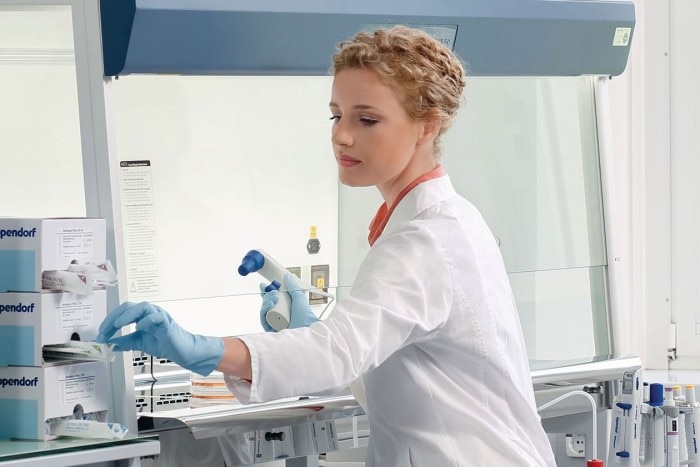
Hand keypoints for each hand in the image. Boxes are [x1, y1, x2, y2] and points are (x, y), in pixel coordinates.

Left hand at [95, 301, 223, 375]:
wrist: (181, 350)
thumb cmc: (163, 343)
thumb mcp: (138, 343)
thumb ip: (124, 342)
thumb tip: (109, 344)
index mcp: (141, 315)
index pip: (121, 313)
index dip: (108, 322)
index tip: (100, 335)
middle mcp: (149, 312)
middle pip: (128, 306)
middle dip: (113, 318)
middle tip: (103, 331)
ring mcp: (158, 315)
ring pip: (141, 307)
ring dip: (127, 316)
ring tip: (117, 325)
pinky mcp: (167, 322)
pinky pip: (156, 317)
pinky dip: (146, 321)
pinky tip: (138, 328)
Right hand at [259, 273, 318, 331]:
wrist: (306, 327)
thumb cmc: (305, 314)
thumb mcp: (299, 297)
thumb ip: (293, 286)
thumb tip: (287, 276)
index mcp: (283, 310)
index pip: (271, 300)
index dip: (267, 293)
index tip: (264, 286)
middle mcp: (278, 317)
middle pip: (266, 305)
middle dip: (267, 295)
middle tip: (273, 291)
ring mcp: (274, 324)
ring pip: (264, 311)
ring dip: (266, 301)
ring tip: (274, 297)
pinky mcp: (270, 330)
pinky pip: (263, 319)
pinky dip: (264, 310)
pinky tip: (270, 304)